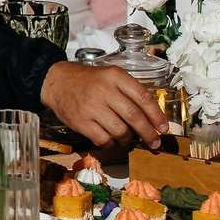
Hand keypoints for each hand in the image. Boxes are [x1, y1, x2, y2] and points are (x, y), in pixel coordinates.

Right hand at [40, 62, 172, 146]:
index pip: (143, 97)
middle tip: (154, 142)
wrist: (56, 82)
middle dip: (148, 133)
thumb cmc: (88, 81)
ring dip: (128, 139)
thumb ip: (129, 92)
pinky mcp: (80, 122)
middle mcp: (104, 90)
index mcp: (115, 76)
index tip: (163, 127)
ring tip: (128, 138)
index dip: (157, 115)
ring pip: (120, 131)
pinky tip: (112, 139)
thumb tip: (151, 117)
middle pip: (134, 116)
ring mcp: (91, 107)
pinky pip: (104, 139)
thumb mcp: (110, 76)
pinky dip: (112, 143)